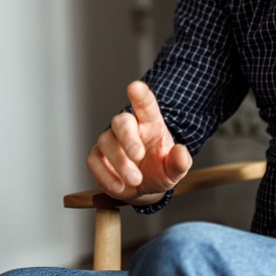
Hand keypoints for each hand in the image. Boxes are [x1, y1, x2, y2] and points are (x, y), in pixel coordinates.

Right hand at [86, 80, 192, 205]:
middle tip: (138, 155)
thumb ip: (180, 162)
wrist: (143, 188)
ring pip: (106, 141)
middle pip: (121, 121)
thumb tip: (181, 152)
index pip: (145, 105)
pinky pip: (94, 161)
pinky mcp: (97, 157)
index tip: (134, 87)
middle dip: (127, 137)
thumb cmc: (160, 170)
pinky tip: (120, 187)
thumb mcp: (175, 170)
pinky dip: (106, 176)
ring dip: (120, 162)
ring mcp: (110, 141)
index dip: (140, 95)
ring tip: (135, 181)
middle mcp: (129, 128)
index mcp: (150, 123)